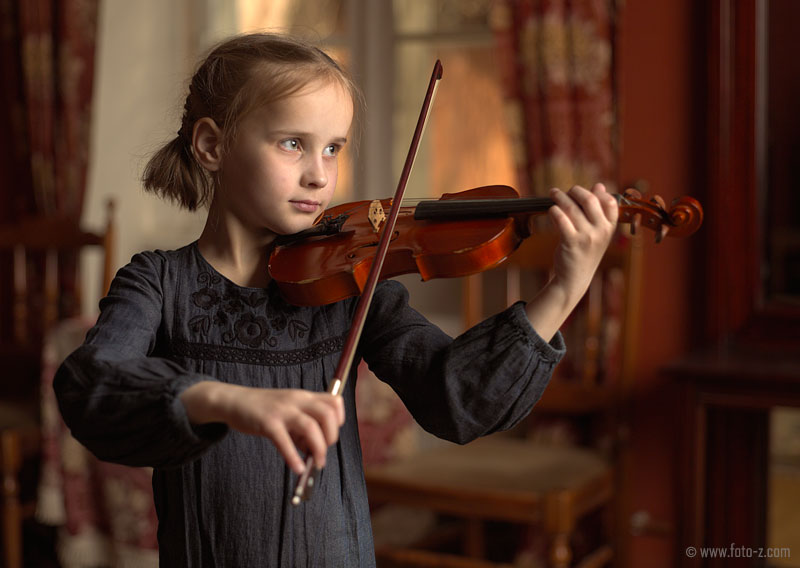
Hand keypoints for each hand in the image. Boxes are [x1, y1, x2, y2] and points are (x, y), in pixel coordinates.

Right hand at [180, 382, 344, 473]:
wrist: (234, 401)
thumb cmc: (265, 408)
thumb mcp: (288, 411)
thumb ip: (303, 428)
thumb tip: (314, 451)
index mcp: (304, 397)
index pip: (334, 402)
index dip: (339, 420)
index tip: (331, 435)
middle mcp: (297, 400)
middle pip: (328, 415)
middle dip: (331, 437)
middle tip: (322, 452)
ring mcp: (282, 411)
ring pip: (311, 427)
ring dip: (318, 449)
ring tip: (315, 463)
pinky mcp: (267, 423)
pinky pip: (285, 442)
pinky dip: (294, 458)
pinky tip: (297, 468)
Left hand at [545, 183, 618, 304]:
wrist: (574, 278)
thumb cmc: (585, 252)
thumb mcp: (597, 232)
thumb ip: (598, 210)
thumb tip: (599, 185)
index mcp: (610, 227)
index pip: (610, 201)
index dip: (596, 192)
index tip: (583, 191)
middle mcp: (601, 231)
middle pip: (589, 200)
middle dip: (575, 191)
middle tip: (565, 192)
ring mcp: (587, 237)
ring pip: (572, 208)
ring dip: (560, 197)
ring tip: (553, 193)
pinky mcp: (571, 242)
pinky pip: (561, 220)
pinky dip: (554, 211)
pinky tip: (551, 210)